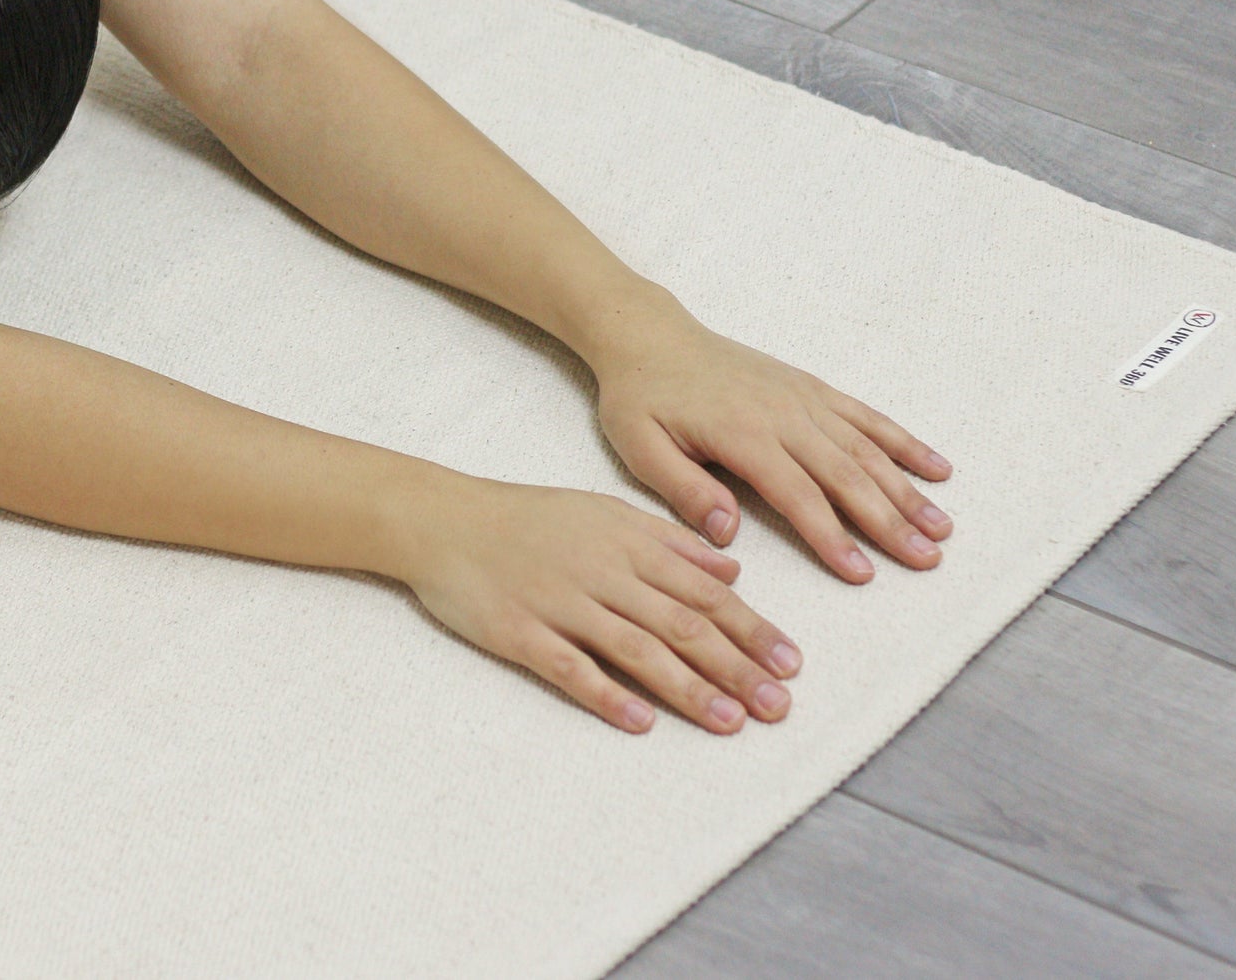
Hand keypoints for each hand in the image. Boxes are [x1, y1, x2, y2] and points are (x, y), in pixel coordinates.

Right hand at [401, 479, 803, 732]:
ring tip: (730, 722)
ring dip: (688, 688)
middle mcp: (603, 573)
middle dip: (736, 667)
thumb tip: (731, 570)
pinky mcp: (520, 633)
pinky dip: (607, 694)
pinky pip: (570, 667)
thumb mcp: (607, 512)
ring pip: (637, 650)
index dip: (750, 628)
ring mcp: (561, 604)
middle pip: (681, 624)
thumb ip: (670, 542)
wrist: (446, 520)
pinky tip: (641, 721)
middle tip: (778, 706)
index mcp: (628, 543)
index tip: (790, 662)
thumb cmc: (530, 518)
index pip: (704, 591)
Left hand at [585, 287, 954, 582]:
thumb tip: (728, 534)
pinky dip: (903, 442)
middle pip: (846, 474)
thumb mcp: (640, 448)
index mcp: (742, 434)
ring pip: (865, 448)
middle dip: (888, 520)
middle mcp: (782, 414)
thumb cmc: (641, 397)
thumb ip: (684, 490)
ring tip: (941, 527)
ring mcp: (802, 398)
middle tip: (925, 559)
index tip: (862, 572)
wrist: (650, 335)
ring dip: (906, 488)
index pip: (797, 494)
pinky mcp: (810, 387)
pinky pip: (865, 416)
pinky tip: (936, 467)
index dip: (831, 535)